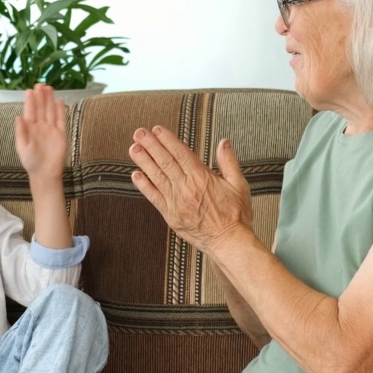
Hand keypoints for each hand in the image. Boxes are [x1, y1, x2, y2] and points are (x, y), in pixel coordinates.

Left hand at [15, 84, 67, 181]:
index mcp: (29, 128)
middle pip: (41, 108)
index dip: (30, 101)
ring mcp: (51, 129)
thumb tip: (18, 116)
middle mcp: (40, 126)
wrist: (44, 173)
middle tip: (40, 84)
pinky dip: (60, 111)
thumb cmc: (30, 162)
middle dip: (40, 96)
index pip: (30, 111)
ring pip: (50, 111)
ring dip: (50, 100)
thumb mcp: (22, 147)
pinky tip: (59, 101)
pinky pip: (61, 120)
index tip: (29, 90)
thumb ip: (20, 132)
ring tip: (49, 88)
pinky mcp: (61, 134)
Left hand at [129, 127, 252, 253]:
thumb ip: (229, 162)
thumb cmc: (236, 216)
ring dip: (144, 161)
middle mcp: (186, 188)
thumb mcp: (239, 185)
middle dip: (151, 145)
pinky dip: (144, 186)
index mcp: (202, 178)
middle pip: (165, 161)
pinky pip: (154, 198)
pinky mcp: (171, 215)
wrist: (229, 242)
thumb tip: (224, 143)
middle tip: (139, 133)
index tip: (157, 130)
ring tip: (133, 148)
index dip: (167, 140)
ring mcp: (176, 202)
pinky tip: (136, 175)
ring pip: (157, 177)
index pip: (181, 153)